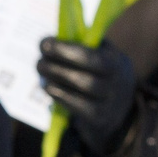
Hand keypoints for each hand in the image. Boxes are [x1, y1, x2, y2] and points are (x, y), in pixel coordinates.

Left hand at [38, 37, 138, 156]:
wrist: (117, 108)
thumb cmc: (100, 73)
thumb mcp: (99, 55)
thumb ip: (81, 45)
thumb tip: (52, 38)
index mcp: (117, 61)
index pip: (93, 56)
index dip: (66, 49)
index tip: (44, 43)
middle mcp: (119, 82)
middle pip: (88, 75)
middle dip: (58, 65)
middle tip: (39, 60)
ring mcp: (112, 102)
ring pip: (84, 88)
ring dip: (56, 79)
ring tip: (41, 71)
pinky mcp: (101, 118)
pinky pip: (80, 107)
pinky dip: (61, 96)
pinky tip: (48, 87)